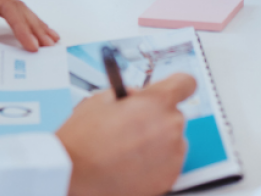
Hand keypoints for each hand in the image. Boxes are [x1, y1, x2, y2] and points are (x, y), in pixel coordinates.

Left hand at [0, 0, 58, 49]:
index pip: (5, 3)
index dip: (21, 24)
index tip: (32, 43)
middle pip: (15, 5)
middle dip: (34, 24)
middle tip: (51, 42)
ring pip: (12, 9)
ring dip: (30, 24)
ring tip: (49, 38)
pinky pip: (2, 14)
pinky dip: (16, 24)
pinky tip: (27, 33)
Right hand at [56, 73, 195, 195]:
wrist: (74, 174)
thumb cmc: (84, 138)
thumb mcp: (102, 98)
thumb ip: (129, 93)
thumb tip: (139, 96)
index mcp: (156, 101)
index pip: (186, 83)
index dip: (177, 84)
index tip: (172, 89)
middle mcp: (170, 126)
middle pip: (174, 113)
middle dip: (156, 116)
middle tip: (133, 124)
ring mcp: (172, 154)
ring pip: (172, 138)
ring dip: (157, 139)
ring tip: (129, 147)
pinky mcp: (169, 178)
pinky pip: (169, 161)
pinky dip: (156, 161)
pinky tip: (132, 162)